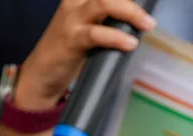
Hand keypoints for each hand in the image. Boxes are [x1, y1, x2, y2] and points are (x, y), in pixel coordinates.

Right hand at [15, 0, 156, 109]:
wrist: (43, 71)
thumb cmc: (71, 49)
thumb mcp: (90, 27)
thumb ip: (111, 20)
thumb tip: (141, 22)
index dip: (127, 0)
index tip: (145, 5)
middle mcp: (76, 2)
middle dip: (132, 5)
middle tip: (150, 20)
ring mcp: (72, 19)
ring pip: (103, 4)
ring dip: (130, 14)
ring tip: (147, 25)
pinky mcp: (71, 38)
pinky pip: (96, 33)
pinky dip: (116, 37)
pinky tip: (130, 44)